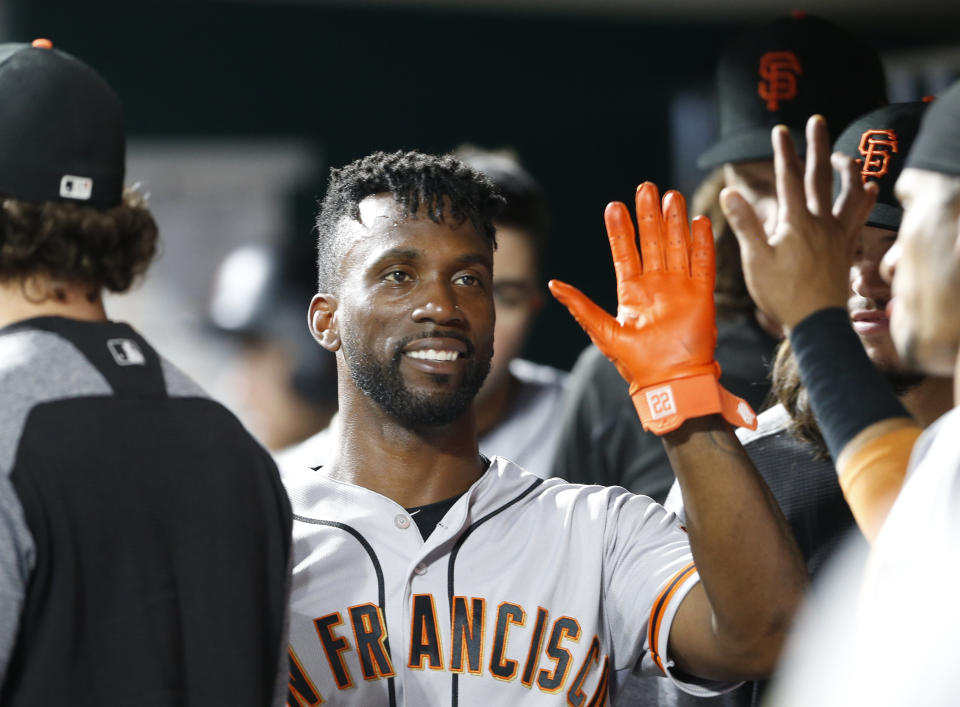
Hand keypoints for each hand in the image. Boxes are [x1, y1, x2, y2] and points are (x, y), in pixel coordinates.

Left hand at [550, 182, 756, 433]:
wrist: (672, 383)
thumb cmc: (637, 365)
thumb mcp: (604, 333)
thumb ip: (581, 307)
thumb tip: (553, 284)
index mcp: (632, 293)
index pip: (624, 253)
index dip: (620, 230)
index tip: (614, 206)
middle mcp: (656, 286)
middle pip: (652, 242)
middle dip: (648, 215)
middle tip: (645, 187)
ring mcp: (680, 288)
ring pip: (676, 246)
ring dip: (673, 222)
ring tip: (670, 196)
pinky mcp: (703, 296)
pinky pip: (703, 263)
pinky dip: (702, 243)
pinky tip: (698, 221)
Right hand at [720, 114, 877, 330]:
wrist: (816, 323)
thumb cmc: (782, 294)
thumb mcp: (756, 260)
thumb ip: (746, 223)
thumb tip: (731, 192)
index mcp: (795, 222)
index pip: (788, 178)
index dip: (783, 152)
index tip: (780, 130)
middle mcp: (820, 222)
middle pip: (820, 176)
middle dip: (817, 146)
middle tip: (817, 121)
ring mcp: (836, 234)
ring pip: (848, 193)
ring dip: (848, 170)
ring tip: (844, 155)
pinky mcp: (845, 249)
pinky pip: (860, 218)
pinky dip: (865, 201)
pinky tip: (869, 191)